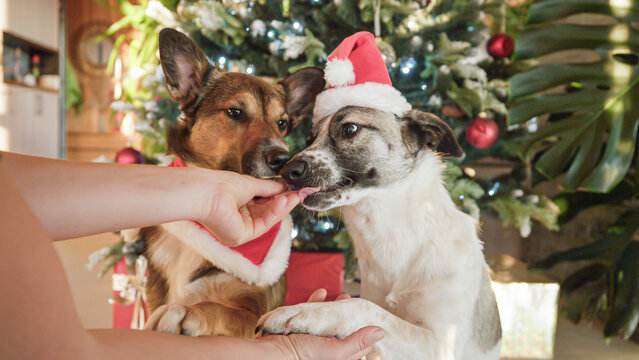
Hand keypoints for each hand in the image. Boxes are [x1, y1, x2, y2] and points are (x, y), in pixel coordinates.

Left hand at [199, 171, 299, 245]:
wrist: (208, 192)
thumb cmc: (222, 185)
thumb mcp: (251, 184)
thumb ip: (269, 188)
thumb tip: (285, 187)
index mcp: (237, 205)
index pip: (261, 203)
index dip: (277, 197)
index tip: (293, 191)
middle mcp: (237, 219)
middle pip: (266, 213)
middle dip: (283, 203)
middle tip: (299, 194)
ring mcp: (239, 229)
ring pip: (266, 219)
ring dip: (281, 207)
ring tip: (294, 196)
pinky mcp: (240, 237)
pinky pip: (262, 225)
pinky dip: (274, 213)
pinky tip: (283, 202)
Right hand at [257, 289, 381, 359]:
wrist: (269, 353)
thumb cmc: (301, 356)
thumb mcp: (334, 351)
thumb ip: (356, 342)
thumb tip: (381, 332)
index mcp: (335, 358)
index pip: (356, 350)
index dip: (366, 336)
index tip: (375, 322)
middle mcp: (324, 350)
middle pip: (342, 333)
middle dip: (350, 319)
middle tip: (359, 306)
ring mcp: (311, 338)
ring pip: (327, 321)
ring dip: (335, 308)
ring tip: (344, 296)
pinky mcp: (298, 328)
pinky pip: (309, 314)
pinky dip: (315, 303)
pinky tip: (320, 293)